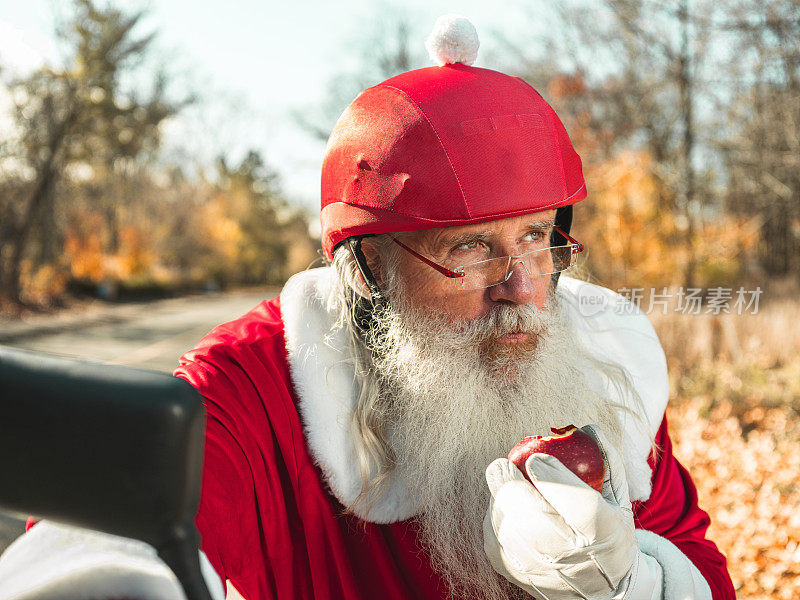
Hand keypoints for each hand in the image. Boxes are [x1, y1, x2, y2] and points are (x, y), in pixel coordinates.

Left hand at [483, 425, 637, 599]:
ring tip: (509, 485)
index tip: (535, 457)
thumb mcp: (618, 499)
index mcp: (602, 532)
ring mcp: (539, 567)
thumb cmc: (608, 531)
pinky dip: (497, 515)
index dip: (553, 478)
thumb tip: (588, 427)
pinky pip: (493, 533)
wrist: (600, 590)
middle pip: (529, 515)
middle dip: (509, 484)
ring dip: (502, 498)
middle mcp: (570, 555)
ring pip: (505, 523)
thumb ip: (607, 461)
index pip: (578, 504)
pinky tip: (507, 507)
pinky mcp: (513, 571)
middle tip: (502, 464)